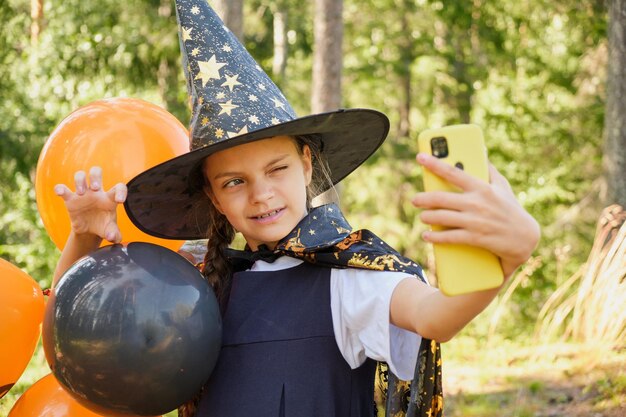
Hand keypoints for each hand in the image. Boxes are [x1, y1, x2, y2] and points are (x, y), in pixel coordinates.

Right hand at [54, 166, 127, 242]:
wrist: (89, 230)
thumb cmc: (103, 226)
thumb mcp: (111, 232)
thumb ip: (115, 234)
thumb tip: (112, 236)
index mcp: (110, 198)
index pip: (119, 187)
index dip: (121, 191)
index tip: (120, 201)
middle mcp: (97, 192)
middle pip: (96, 172)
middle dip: (95, 176)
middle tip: (95, 188)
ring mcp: (83, 194)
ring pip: (80, 176)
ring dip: (80, 180)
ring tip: (81, 193)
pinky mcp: (70, 199)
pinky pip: (63, 189)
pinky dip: (60, 188)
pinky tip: (59, 191)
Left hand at [411, 153, 539, 277]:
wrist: (525, 239)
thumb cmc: (511, 209)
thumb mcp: (503, 187)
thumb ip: (490, 170)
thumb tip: (481, 152)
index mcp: (482, 188)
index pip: (453, 172)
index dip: (434, 164)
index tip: (420, 157)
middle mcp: (477, 203)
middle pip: (441, 198)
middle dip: (424, 198)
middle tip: (415, 199)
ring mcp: (475, 221)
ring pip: (442, 217)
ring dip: (427, 217)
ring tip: (422, 216)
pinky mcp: (475, 238)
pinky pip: (449, 237)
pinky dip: (435, 237)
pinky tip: (427, 235)